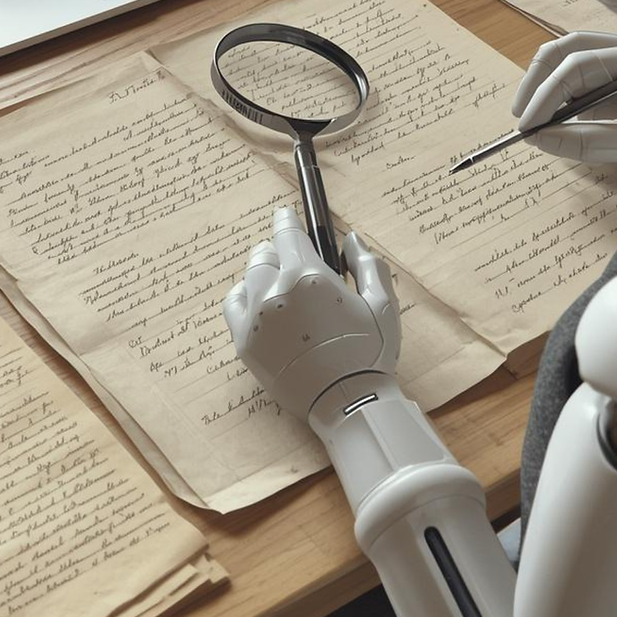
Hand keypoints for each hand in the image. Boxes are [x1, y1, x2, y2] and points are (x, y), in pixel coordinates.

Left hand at [223, 206, 400, 421]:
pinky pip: (233, 305)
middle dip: (275, 247)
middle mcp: (277, 291)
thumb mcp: (382, 303)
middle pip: (265, 253)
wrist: (348, 402)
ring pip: (249, 277)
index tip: (285, 214)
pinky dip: (242, 294)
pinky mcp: (245, 342)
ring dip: (261, 269)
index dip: (286, 220)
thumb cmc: (370, 353)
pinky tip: (253, 296)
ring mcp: (258, 318)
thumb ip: (367, 264)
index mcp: (310, 276)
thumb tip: (352, 238)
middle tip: (284, 250)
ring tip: (272, 273)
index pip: (287, 233)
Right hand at [512, 31, 616, 172]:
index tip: (528, 125)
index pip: (578, 65)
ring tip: (533, 122)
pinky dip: (562, 103)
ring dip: (547, 90)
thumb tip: (542, 140)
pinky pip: (581, 86)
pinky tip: (553, 124)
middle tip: (520, 117)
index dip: (546, 94)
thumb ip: (592, 143)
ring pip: (570, 66)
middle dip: (537, 81)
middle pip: (567, 51)